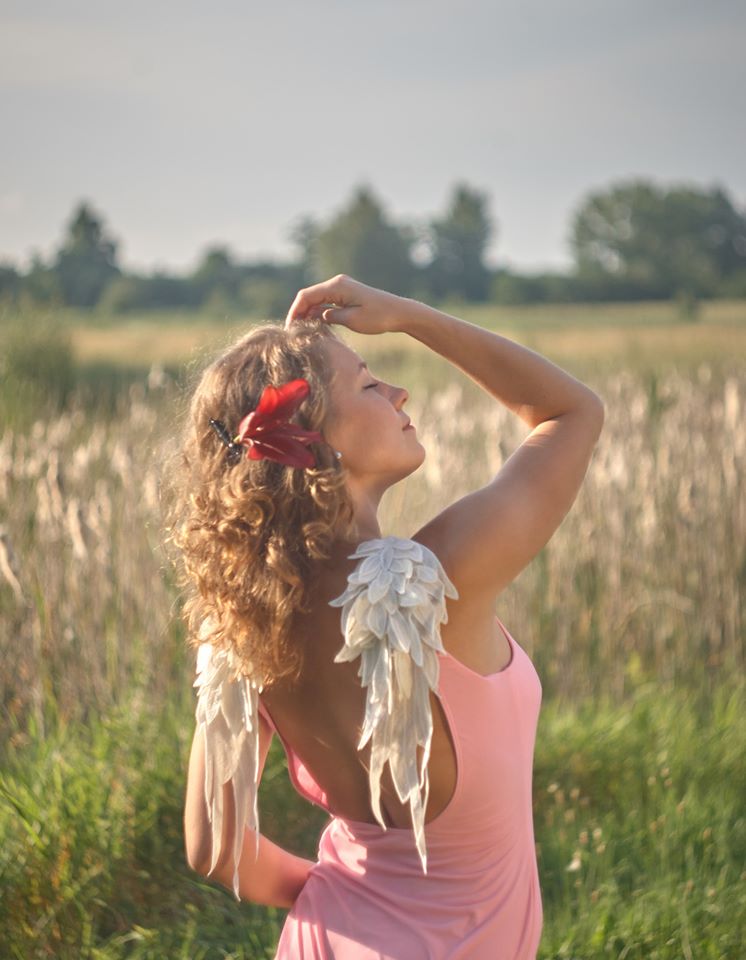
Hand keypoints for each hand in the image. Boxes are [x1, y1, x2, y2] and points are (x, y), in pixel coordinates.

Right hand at [284, 274, 406, 335]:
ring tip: (301, 331)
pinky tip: (314, 326)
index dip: (295, 311)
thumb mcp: (352, 320)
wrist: (399, 313)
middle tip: (292, 332)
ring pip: (316, 299)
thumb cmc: (378, 317)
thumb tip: (313, 316)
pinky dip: (318, 313)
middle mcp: (337, 283)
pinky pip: (326, 302)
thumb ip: (329, 316)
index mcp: (337, 286)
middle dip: (299, 312)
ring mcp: (341, 288)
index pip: (306, 296)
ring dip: (308, 313)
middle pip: (309, 296)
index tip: (289, 328)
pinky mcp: (345, 295)